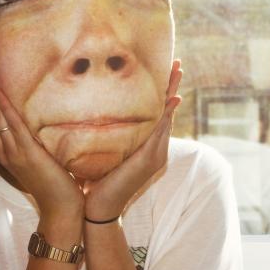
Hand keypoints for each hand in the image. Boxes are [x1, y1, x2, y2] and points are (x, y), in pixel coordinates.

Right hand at [0, 55, 83, 219]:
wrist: (61, 208)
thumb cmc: (54, 182)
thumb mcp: (40, 156)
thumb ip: (34, 140)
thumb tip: (38, 122)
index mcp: (6, 148)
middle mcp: (4, 147)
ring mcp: (12, 150)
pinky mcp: (26, 152)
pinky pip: (11, 124)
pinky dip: (1, 106)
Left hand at [83, 59, 182, 220]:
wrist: (98, 206)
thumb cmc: (96, 178)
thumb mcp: (102, 150)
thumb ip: (106, 134)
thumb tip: (93, 114)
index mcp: (143, 142)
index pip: (155, 111)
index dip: (160, 90)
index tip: (162, 68)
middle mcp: (154, 146)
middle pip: (166, 109)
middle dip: (171, 85)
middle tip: (177, 63)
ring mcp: (155, 152)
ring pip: (166, 116)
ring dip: (173, 93)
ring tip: (177, 73)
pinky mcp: (150, 159)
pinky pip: (160, 131)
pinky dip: (167, 115)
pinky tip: (172, 99)